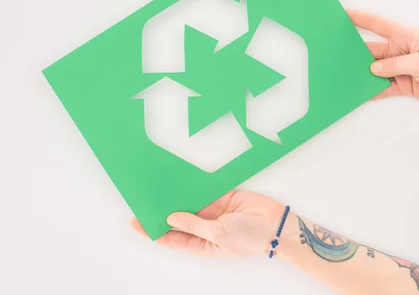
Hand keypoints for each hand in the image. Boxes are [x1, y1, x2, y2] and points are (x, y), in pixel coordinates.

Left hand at [130, 191, 286, 256]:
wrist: (277, 224)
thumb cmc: (250, 238)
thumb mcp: (217, 235)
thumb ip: (193, 224)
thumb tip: (171, 217)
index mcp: (201, 244)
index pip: (171, 238)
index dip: (153, 231)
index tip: (136, 221)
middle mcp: (204, 228)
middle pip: (178, 219)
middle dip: (163, 211)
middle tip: (145, 200)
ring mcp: (214, 212)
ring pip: (190, 203)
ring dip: (178, 196)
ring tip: (159, 187)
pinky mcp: (223, 197)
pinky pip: (204, 190)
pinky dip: (194, 186)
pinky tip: (181, 180)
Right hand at [348, 10, 418, 103]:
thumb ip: (396, 65)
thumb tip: (373, 69)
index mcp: (404, 37)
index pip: (377, 25)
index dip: (359, 18)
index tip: (342, 14)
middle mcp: (399, 51)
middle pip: (371, 50)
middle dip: (354, 52)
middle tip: (334, 54)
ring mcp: (399, 69)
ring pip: (374, 71)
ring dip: (362, 74)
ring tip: (343, 77)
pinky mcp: (403, 84)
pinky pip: (383, 87)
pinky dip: (372, 91)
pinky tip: (360, 94)